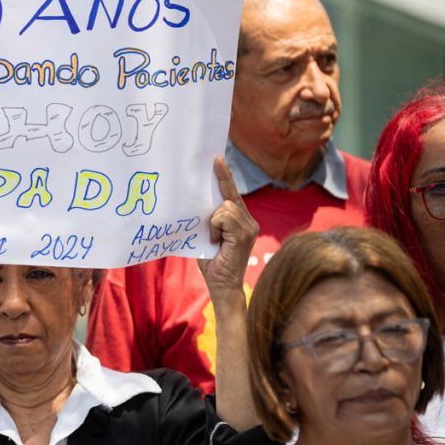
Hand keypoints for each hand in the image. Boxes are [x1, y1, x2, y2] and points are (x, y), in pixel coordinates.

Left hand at [197, 156, 257, 304]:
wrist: (221, 286)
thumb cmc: (212, 263)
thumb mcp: (207, 236)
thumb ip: (208, 220)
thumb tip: (195, 202)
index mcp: (240, 220)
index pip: (231, 194)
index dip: (225, 176)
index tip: (217, 158)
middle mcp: (248, 221)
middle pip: (230, 194)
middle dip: (221, 180)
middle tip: (215, 160)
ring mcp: (249, 227)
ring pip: (225, 206)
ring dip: (212, 221)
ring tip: (213, 239)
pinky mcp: (244, 233)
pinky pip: (223, 216)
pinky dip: (215, 227)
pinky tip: (216, 241)